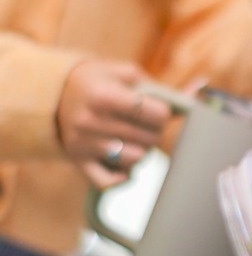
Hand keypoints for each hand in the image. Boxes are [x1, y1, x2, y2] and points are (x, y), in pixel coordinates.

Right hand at [56, 59, 171, 188]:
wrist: (52, 94)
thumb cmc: (100, 81)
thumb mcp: (125, 73)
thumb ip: (159, 86)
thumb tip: (196, 94)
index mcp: (104, 96)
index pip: (153, 113)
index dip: (164, 113)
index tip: (159, 110)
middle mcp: (91, 121)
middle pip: (149, 138)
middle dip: (155, 131)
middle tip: (147, 123)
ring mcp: (84, 144)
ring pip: (135, 159)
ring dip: (143, 150)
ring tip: (135, 138)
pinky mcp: (78, 162)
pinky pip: (108, 182)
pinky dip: (123, 178)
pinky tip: (127, 166)